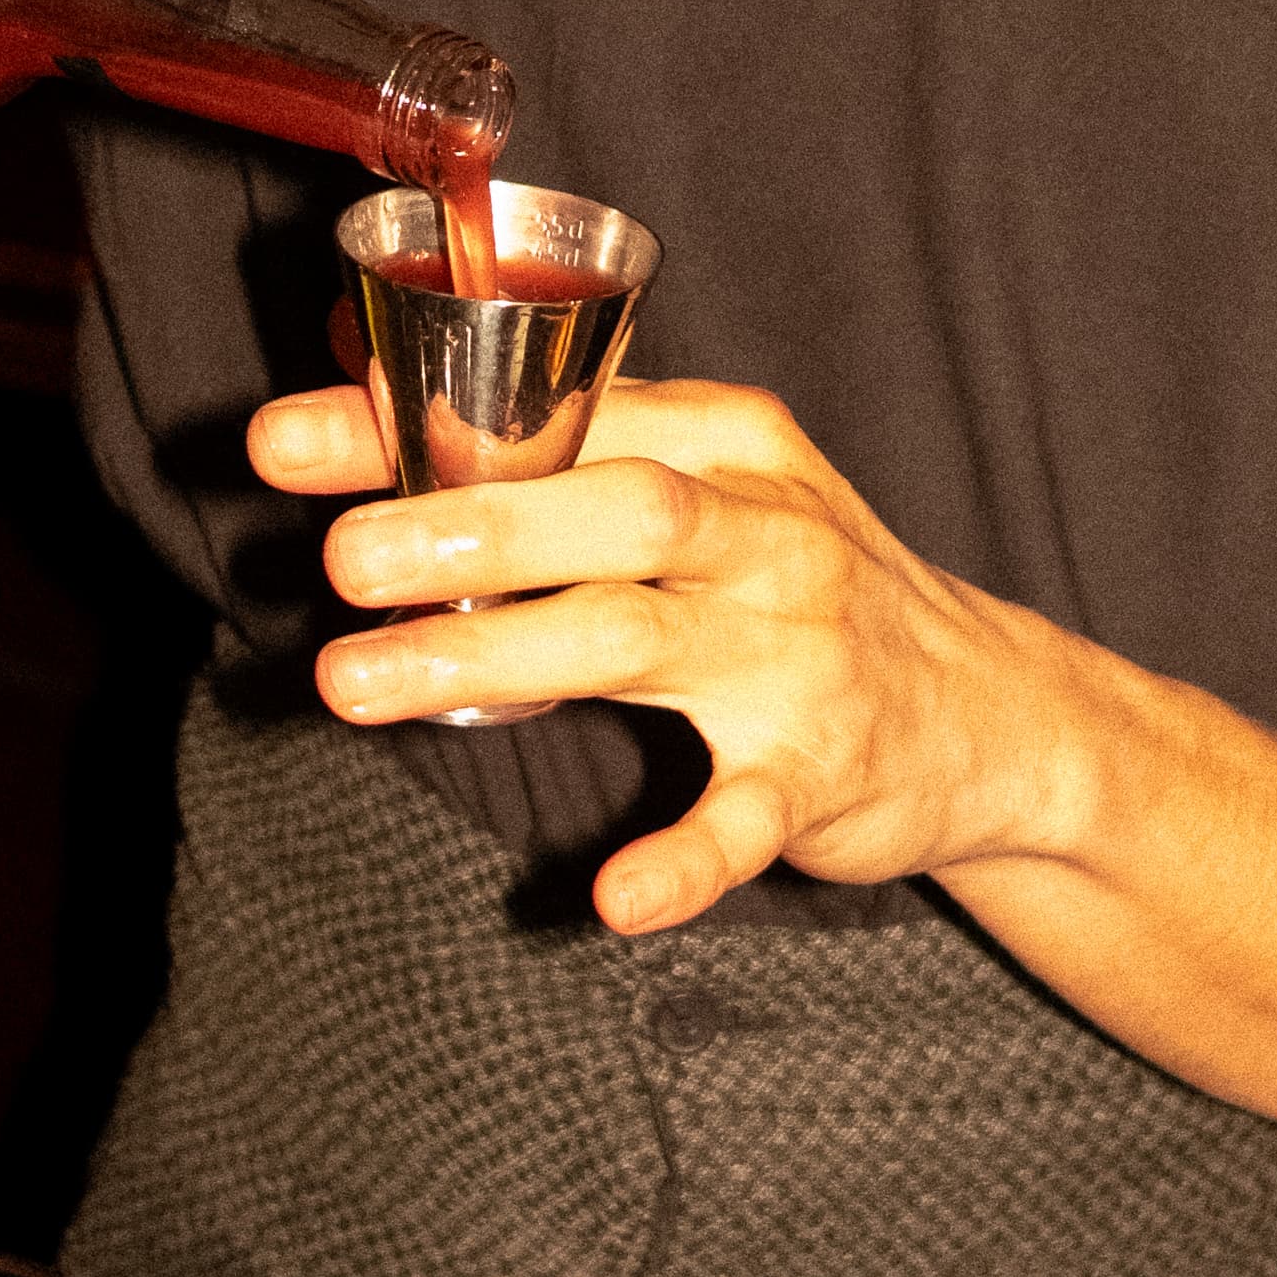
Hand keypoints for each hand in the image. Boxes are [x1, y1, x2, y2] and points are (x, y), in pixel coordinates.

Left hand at [249, 374, 1069, 933]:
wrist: (993, 715)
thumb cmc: (802, 586)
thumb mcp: (714, 487)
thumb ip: (567, 449)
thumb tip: (365, 379)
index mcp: (728, 442)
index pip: (562, 413)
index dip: (418, 425)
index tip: (283, 441)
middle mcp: (769, 532)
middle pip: (614, 508)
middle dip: (469, 526)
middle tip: (336, 554)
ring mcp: (800, 653)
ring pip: (639, 640)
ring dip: (493, 658)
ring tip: (353, 680)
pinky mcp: (824, 773)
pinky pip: (745, 817)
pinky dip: (684, 858)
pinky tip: (614, 897)